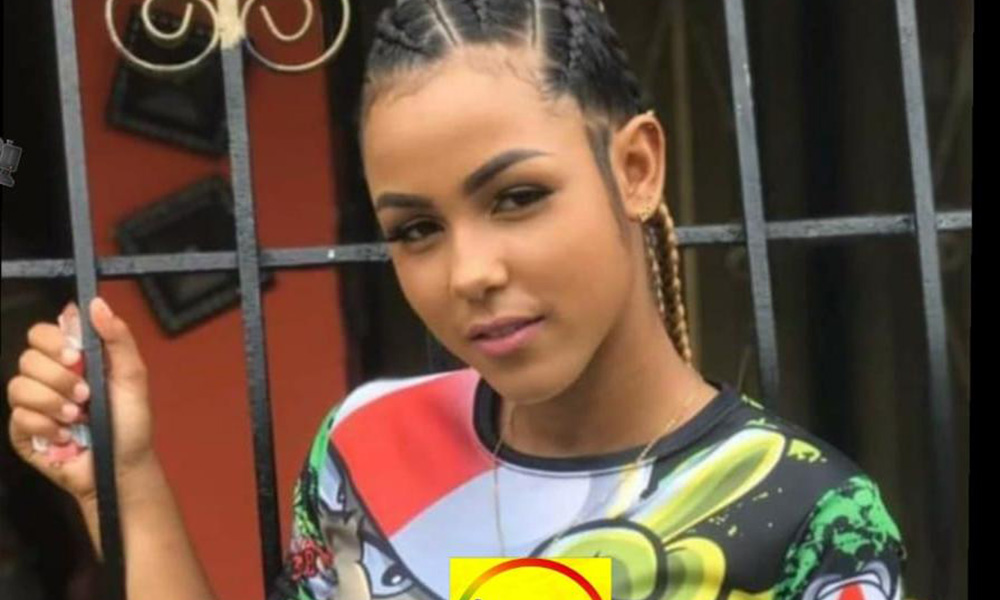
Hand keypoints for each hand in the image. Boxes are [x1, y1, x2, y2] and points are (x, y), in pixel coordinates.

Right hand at [6, 297, 154, 503]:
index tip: (76, 356)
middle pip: (27, 357)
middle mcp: (49, 378)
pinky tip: (66, 435)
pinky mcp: (23, 431)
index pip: (42, 333)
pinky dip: (46, 425)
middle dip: (59, 377)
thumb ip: (118, 338)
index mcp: (73, 360)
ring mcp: (34, 404)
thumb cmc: (130, 423)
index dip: (53, 341)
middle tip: (85, 394)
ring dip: (53, 402)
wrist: (122, 467)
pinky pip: (18, 417)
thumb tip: (97, 303)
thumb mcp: (132, 377)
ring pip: (18, 386)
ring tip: (78, 417)